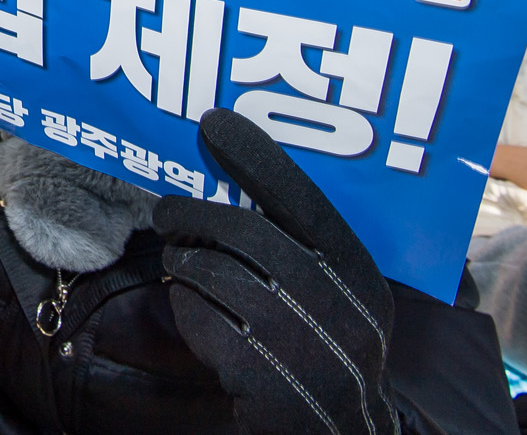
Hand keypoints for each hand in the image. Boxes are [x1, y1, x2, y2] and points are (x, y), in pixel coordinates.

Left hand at [153, 109, 396, 434]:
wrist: (341, 434)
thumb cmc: (328, 348)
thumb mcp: (343, 295)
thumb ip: (309, 246)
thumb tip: (245, 169)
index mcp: (361, 274)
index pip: (304, 200)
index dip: (256, 157)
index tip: (212, 123)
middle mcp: (340, 307)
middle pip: (246, 233)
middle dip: (193, 213)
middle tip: (165, 210)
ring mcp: (303, 348)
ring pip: (215, 274)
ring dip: (184, 259)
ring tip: (178, 256)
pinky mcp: (265, 382)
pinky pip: (203, 321)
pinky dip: (187, 306)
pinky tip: (192, 305)